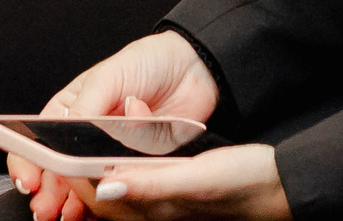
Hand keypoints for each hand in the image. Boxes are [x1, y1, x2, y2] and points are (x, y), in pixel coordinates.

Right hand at [12, 31, 221, 220]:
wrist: (194, 68)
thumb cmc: (148, 62)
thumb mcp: (110, 75)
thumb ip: (87, 104)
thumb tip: (64, 129)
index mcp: (71, 109)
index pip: (38, 138)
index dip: (28, 160)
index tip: (29, 177)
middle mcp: (86, 135)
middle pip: (58, 169)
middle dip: (48, 191)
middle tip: (46, 207)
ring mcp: (110, 154)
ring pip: (84, 186)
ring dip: (72, 203)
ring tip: (67, 215)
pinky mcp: (135, 168)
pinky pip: (117, 190)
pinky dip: (105, 204)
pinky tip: (95, 214)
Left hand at [78, 144, 285, 220]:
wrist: (281, 187)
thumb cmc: (246, 184)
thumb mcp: (198, 176)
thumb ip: (152, 184)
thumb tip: (106, 185)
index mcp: (154, 211)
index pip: (97, 193)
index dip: (75, 170)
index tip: (62, 144)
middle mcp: (155, 212)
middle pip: (103, 192)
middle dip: (85, 165)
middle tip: (75, 134)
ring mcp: (165, 204)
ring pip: (121, 183)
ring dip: (107, 158)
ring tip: (104, 130)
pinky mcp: (176, 193)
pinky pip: (141, 179)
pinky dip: (131, 159)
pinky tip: (137, 140)